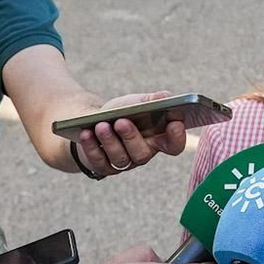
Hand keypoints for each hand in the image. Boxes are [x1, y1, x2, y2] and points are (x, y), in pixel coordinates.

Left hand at [74, 91, 188, 175]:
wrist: (93, 121)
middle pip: (142, 153)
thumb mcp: (136, 103)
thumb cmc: (121, 112)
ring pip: (120, 158)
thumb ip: (151, 100)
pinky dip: (91, 146)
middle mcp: (143, 154)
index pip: (174, 145)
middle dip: (131, 137)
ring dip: (110, 141)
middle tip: (121, 121)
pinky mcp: (103, 167)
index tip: (174, 124)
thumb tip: (164, 97)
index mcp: (158, 139)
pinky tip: (86, 133)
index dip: (177, 138)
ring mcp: (123, 163)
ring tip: (100, 125)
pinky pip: (98, 161)